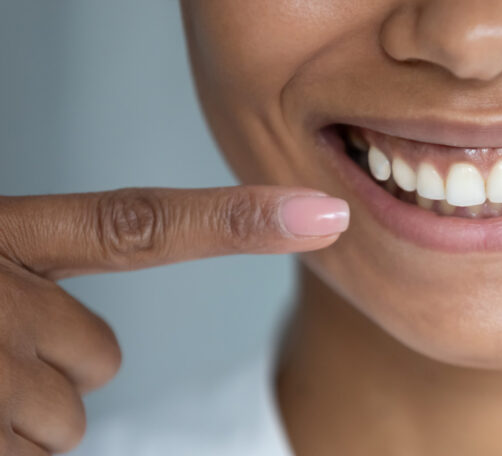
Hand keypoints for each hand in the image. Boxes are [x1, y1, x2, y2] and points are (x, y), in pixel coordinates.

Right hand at [0, 186, 348, 453]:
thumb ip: (33, 276)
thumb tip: (92, 346)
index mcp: (6, 237)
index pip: (140, 226)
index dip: (237, 223)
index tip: (324, 215)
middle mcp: (3, 298)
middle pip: (103, 355)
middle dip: (57, 365)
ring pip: (69, 419)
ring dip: (22, 415)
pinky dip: (4, 450)